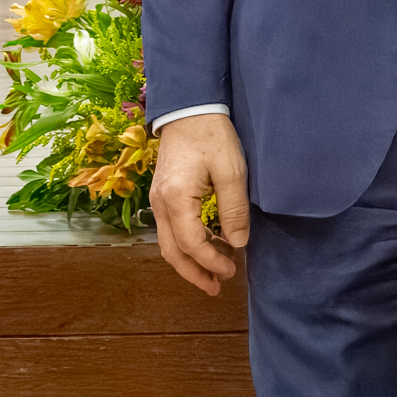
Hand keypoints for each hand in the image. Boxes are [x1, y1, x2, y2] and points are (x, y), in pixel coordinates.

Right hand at [152, 112, 250, 295]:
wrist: (189, 109)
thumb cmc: (212, 136)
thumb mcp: (231, 170)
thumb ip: (234, 209)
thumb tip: (238, 244)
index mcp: (175, 200)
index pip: (191, 244)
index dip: (211, 262)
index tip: (232, 270)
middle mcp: (159, 205)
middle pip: (172, 252)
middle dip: (194, 273)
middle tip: (216, 287)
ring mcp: (157, 201)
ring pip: (168, 244)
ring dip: (189, 262)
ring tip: (213, 274)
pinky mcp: (163, 196)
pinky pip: (170, 230)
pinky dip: (186, 245)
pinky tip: (206, 246)